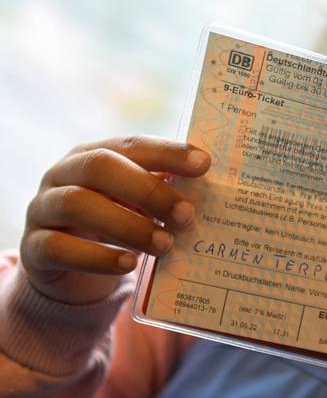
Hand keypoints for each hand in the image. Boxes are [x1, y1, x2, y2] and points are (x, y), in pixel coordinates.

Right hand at [19, 136, 210, 304]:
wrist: (67, 266)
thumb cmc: (114, 224)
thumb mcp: (137, 205)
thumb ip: (162, 194)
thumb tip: (208, 195)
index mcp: (94, 153)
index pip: (131, 144)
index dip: (167, 152)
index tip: (204, 164)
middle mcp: (63, 173)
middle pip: (101, 167)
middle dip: (148, 190)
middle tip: (186, 215)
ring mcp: (43, 208)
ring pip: (78, 205)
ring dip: (128, 225)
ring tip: (165, 245)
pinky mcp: (33, 247)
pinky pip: (59, 247)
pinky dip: (97, 257)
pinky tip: (129, 264)